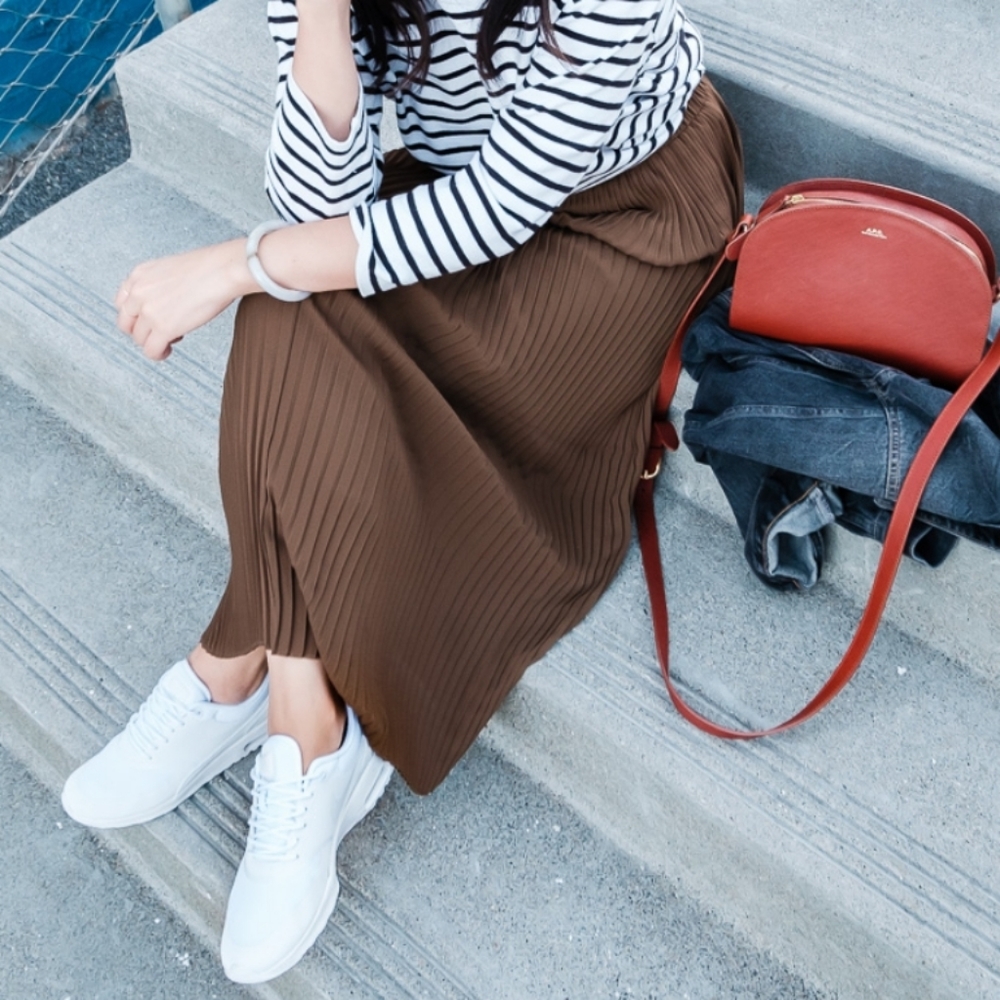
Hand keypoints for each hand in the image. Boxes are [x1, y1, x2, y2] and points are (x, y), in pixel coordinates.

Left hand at [115, 239, 257, 360]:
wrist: (221, 272)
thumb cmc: (208, 268)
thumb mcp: (171, 269)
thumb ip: (159, 285)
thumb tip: (165, 302)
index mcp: (139, 275)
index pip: (121, 302)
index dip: (134, 315)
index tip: (145, 320)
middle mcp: (139, 293)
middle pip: (126, 323)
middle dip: (140, 331)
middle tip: (156, 333)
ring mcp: (149, 311)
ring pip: (139, 339)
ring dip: (153, 342)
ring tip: (170, 340)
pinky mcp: (163, 328)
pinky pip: (151, 350)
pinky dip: (159, 354)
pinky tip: (168, 350)